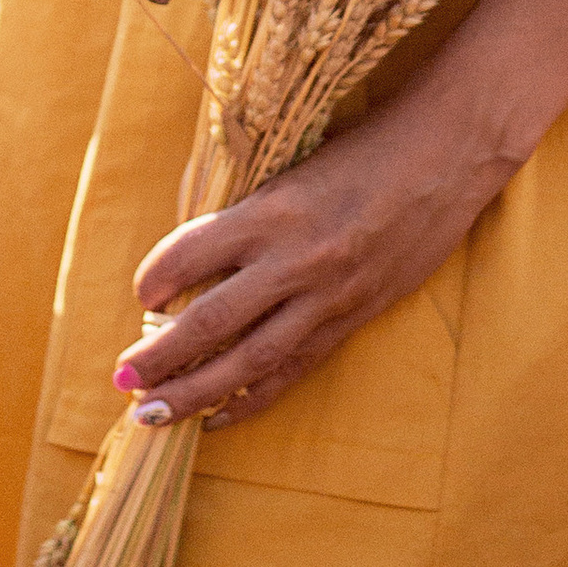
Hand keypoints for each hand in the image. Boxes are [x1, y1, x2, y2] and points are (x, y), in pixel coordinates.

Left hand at [116, 77, 503, 430]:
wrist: (445, 157)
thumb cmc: (364, 150)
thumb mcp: (293, 169)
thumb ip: (249, 216)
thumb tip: (194, 261)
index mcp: (271, 210)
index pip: (191, 253)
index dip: (156, 277)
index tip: (138, 294)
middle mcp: (295, 259)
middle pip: (211, 322)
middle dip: (159, 357)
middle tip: (121, 381)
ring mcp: (327, 295)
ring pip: (249, 359)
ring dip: (196, 391)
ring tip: (153, 414)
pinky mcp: (353, 318)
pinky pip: (294, 369)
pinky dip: (253, 397)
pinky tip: (220, 416)